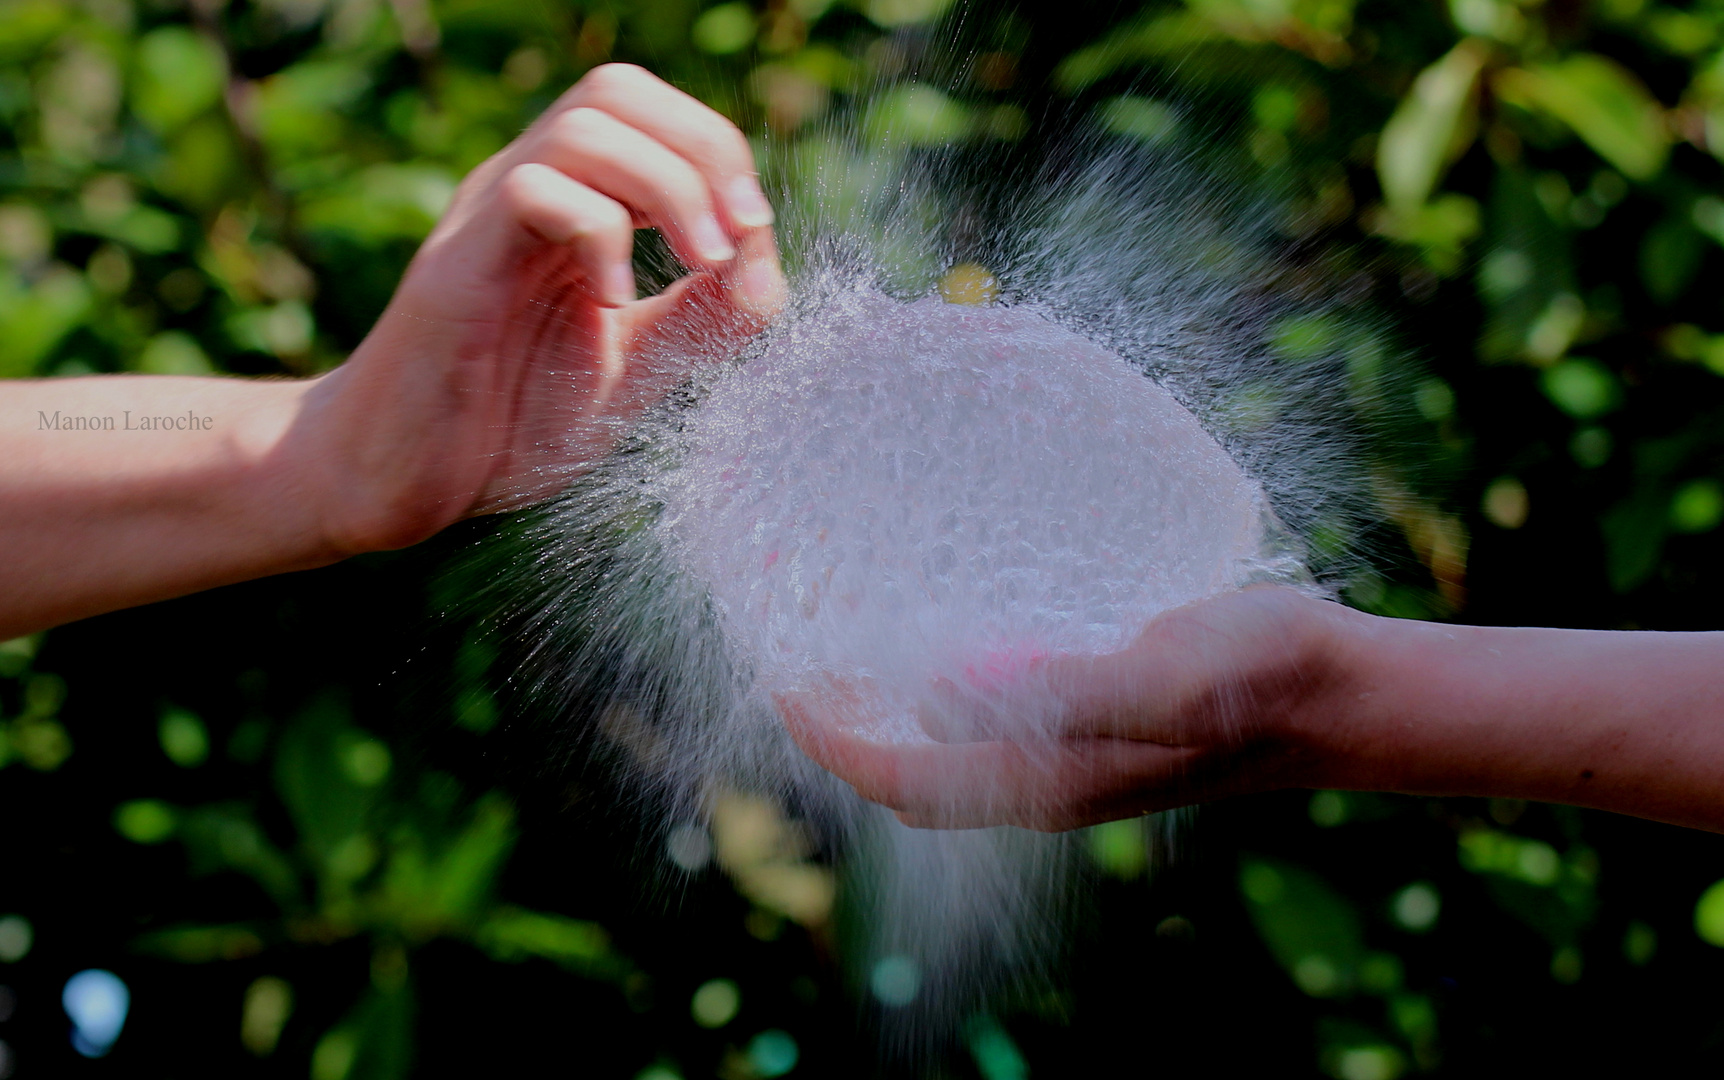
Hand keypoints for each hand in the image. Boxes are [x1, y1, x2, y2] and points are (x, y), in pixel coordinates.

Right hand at [297, 63, 785, 554]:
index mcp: (569, 207)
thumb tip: (768, 273)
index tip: (753, 237)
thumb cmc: (505, 425)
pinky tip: (615, 304)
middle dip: (704, 148)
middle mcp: (526, 194)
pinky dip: (600, 233)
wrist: (396, 483)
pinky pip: (532, 191)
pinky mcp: (457, 266)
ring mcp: (487, 220)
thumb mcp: (634, 370)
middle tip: (736, 236)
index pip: (648, 115)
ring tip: (699, 263)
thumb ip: (700, 322)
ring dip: (669, 186)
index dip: (717, 152)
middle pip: (615, 89)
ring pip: (582, 125)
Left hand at [775, 587, 1353, 830]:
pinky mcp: (1092, 722)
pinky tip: (944, 627)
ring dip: (889, 708)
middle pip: (913, 777)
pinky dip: (942, 687)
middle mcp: (1046, 783)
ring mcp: (1069, 757)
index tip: (782, 683)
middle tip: (801, 656)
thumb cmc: (1259, 680)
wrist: (1337, 693)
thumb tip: (939, 689)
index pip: (903, 781)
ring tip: (849, 638)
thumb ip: (1059, 692)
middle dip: (846, 730)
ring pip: (948, 750)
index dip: (834, 742)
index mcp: (1048, 784)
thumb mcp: (1162, 678)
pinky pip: (991, 719)